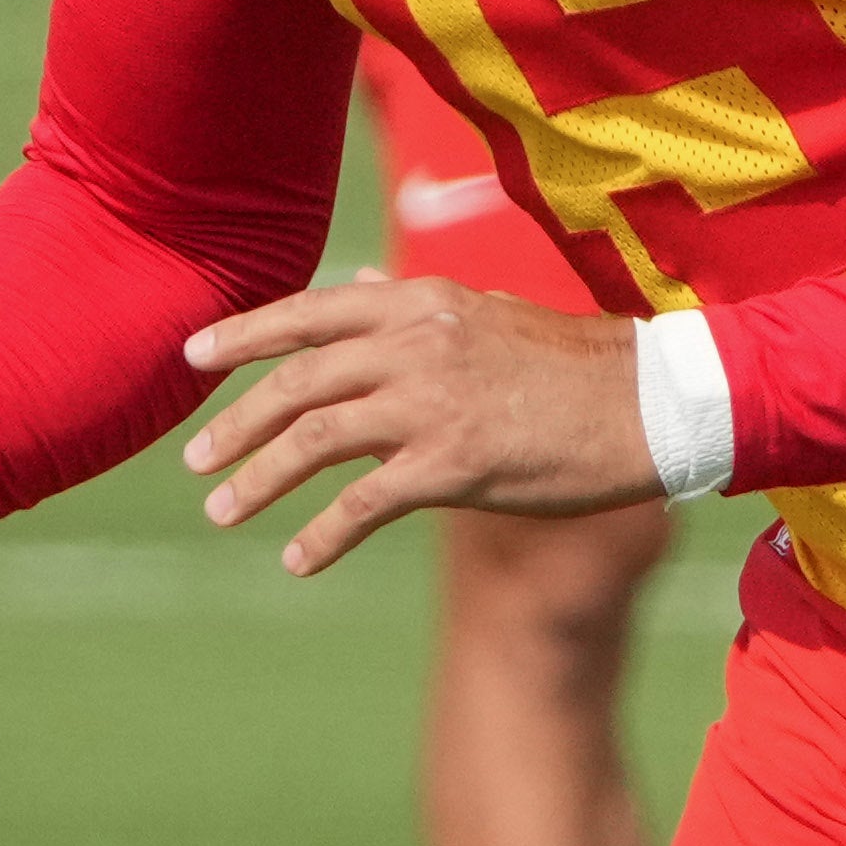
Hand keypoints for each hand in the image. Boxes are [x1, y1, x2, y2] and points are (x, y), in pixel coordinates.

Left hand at [177, 275, 652, 577]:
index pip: (310, 311)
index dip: (243, 335)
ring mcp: (431, 403)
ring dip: (258, 478)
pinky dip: (322, 535)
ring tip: (222, 509)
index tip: (192, 358)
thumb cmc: (578, 365)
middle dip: (235, 422)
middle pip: (297, 381)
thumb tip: (359, 285)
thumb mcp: (488, 312)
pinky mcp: (453, 463)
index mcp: (422, 302)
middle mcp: (416, 344)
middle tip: (193, 458)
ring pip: (314, 439)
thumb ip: (415, 305)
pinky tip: (298, 559)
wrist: (653, 404)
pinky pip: (363, 503)